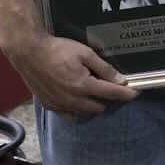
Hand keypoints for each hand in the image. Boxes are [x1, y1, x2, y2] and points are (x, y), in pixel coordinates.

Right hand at [0, 27, 137, 114]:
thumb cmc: (58, 50)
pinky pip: (69, 114)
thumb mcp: (85, 53)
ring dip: (92, 105)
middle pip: (99, 107)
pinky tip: (76, 97)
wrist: (29, 53)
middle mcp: (72, 100)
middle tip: (109, 87)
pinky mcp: (49, 106)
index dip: (125, 94)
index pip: (111, 94)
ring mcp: (59, 105)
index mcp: (83, 85)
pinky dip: (76, 109)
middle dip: (107, 99)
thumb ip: (104, 68)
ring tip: (92, 91)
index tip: (135, 93)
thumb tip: (120, 80)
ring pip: (84, 113)